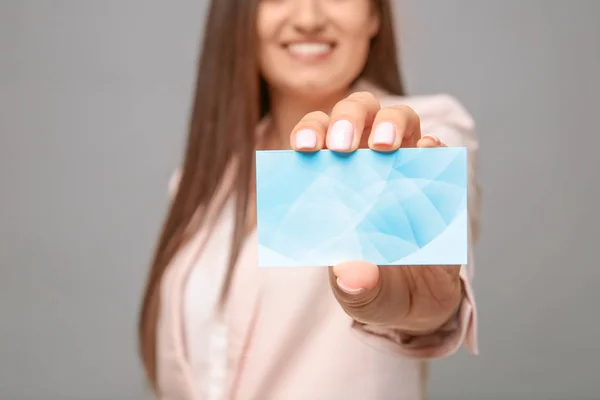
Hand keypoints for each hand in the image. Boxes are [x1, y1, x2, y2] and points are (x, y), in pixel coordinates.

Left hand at [289, 91, 461, 333]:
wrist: (418, 306)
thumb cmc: (375, 289)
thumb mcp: (359, 294)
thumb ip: (353, 286)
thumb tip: (351, 273)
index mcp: (332, 182)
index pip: (317, 138)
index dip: (309, 132)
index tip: (306, 148)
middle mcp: (366, 165)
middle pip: (356, 114)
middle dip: (348, 118)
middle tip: (344, 146)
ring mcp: (404, 169)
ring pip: (398, 119)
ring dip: (391, 123)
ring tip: (385, 147)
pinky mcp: (438, 182)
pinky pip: (438, 151)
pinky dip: (432, 148)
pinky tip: (426, 155)